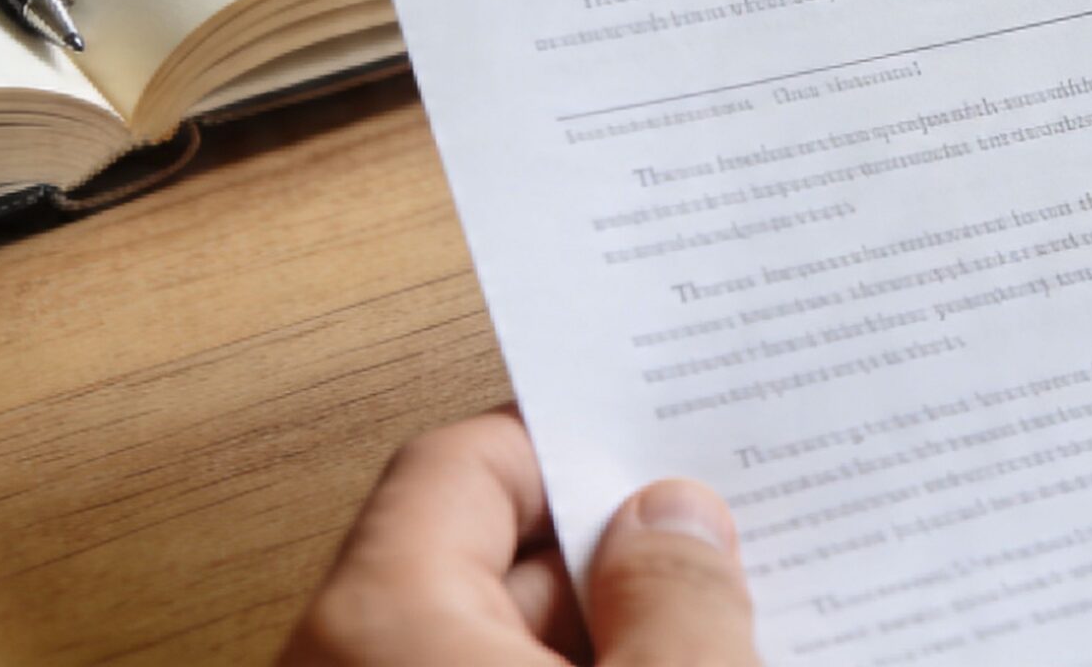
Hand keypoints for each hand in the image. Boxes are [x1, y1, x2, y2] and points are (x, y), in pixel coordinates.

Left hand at [283, 406, 759, 666]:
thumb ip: (679, 596)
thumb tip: (676, 518)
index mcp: (377, 625)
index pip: (462, 463)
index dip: (574, 445)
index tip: (660, 450)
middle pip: (478, 565)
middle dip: (607, 561)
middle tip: (714, 559)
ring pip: (483, 649)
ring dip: (595, 644)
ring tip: (707, 640)